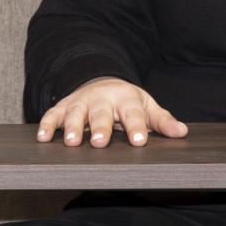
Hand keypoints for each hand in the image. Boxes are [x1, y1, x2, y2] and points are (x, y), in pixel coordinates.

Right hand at [35, 77, 187, 148]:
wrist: (101, 82)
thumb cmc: (127, 101)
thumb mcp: (147, 106)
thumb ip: (162, 120)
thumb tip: (182, 132)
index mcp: (126, 98)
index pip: (133, 113)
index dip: (136, 127)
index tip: (139, 141)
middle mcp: (102, 98)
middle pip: (101, 113)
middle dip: (99, 127)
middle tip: (98, 142)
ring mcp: (81, 101)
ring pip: (75, 113)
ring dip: (72, 127)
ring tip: (71, 142)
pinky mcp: (64, 106)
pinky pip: (53, 114)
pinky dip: (47, 125)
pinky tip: (43, 138)